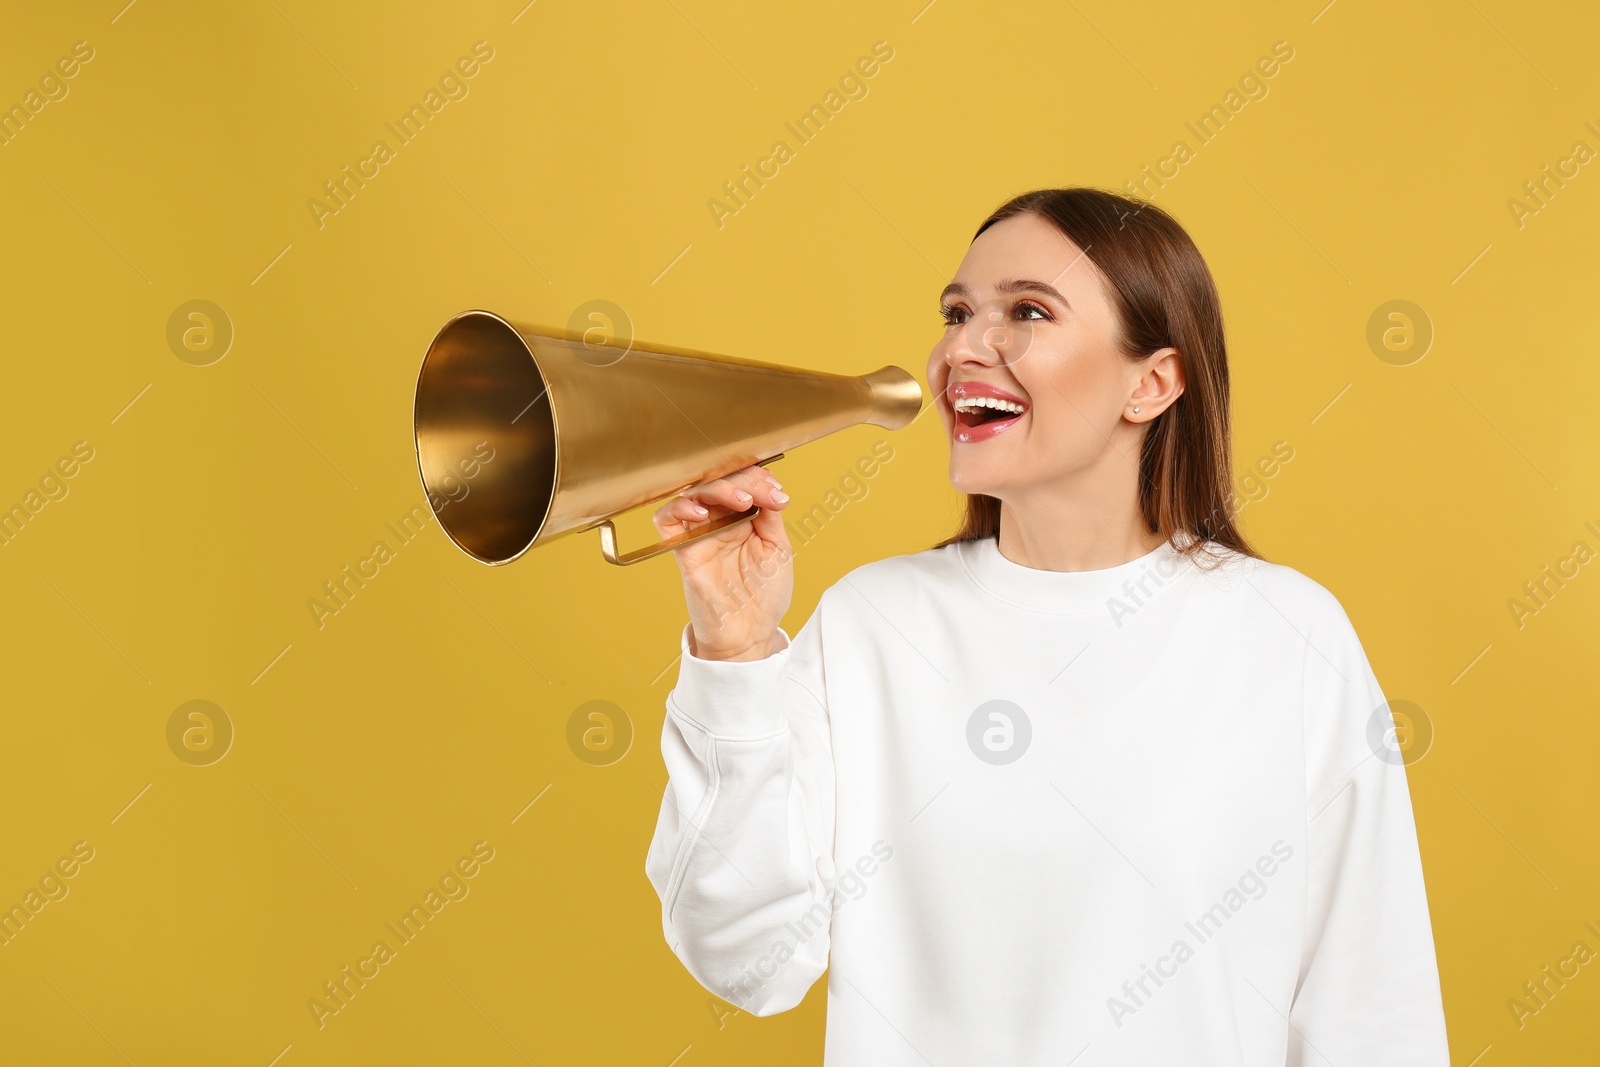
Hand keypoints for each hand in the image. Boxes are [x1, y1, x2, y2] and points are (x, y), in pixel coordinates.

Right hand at [652, 463, 792, 660]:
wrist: (749, 634)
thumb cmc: (764, 596)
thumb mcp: (778, 549)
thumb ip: (770, 516)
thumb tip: (767, 486)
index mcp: (743, 519)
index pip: (742, 483)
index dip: (757, 479)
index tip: (776, 491)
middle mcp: (719, 522)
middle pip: (719, 482)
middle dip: (743, 480)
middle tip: (763, 493)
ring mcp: (700, 535)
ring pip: (695, 493)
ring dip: (718, 489)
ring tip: (742, 500)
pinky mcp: (683, 550)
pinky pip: (667, 520)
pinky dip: (680, 509)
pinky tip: (703, 513)